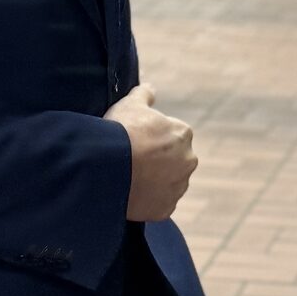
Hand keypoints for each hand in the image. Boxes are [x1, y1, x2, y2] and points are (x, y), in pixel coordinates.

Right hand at [107, 83, 196, 221]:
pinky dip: (148, 200)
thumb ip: (144, 94)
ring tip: (129, 178)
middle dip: (157, 161)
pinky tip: (131, 193)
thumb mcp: (130, 104)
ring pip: (168, 183)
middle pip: (173, 160)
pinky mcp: (166, 208)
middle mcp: (188, 160)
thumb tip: (150, 88)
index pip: (171, 135)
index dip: (151, 137)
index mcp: (183, 134)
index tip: (135, 140)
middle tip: (132, 161)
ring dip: (155, 181)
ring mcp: (178, 186)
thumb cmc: (120, 132)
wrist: (108, 167)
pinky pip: (159, 203)